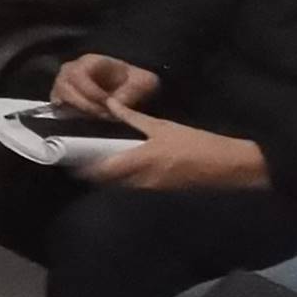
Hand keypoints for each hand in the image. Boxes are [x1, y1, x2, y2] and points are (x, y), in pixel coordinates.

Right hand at [47, 53, 158, 119]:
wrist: (129, 87)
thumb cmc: (134, 82)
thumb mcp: (143, 82)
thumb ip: (131, 91)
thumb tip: (114, 104)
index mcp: (89, 61)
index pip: (78, 74)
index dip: (90, 91)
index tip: (107, 103)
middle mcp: (71, 69)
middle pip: (64, 87)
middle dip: (85, 104)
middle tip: (104, 114)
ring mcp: (63, 83)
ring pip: (59, 97)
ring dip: (79, 110)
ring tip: (99, 115)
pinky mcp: (61, 97)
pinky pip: (57, 106)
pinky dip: (71, 113)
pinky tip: (88, 117)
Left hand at [71, 108, 268, 193]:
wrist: (227, 166)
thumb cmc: (196, 143)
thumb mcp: (163, 126)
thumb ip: (133, 117)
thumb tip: (110, 104)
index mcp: (138, 161)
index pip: (100, 170)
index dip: (82, 167)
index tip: (69, 158)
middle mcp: (139, 180)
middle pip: (106, 181)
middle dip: (91, 172)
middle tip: (81, 157)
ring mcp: (149, 189)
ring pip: (118, 186)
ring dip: (107, 176)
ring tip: (98, 160)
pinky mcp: (159, 192)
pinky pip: (133, 187)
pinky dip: (123, 178)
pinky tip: (123, 166)